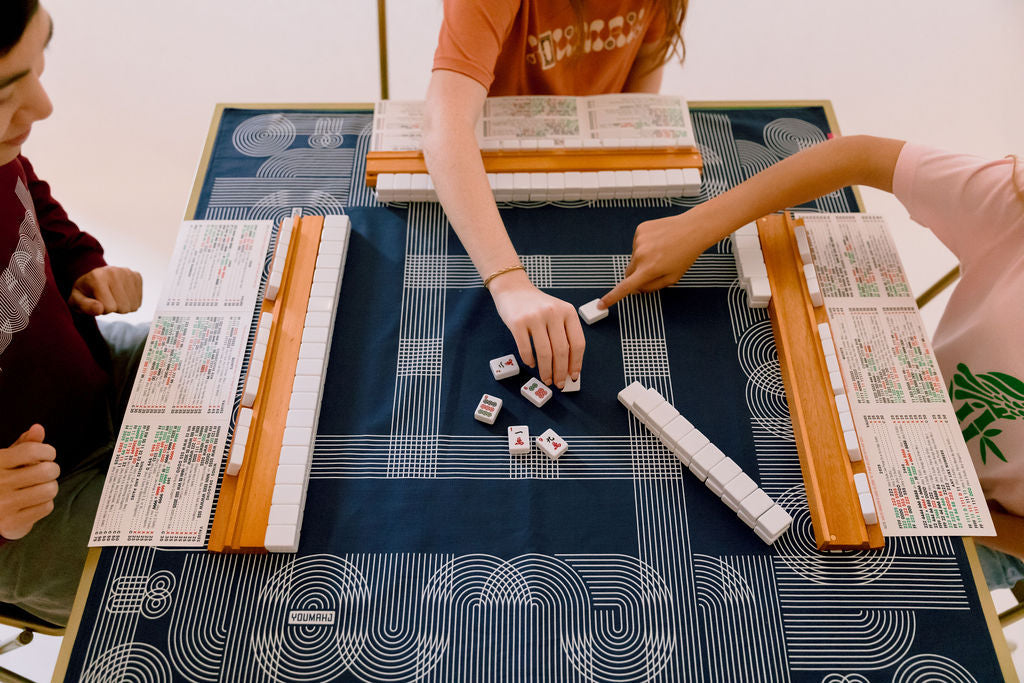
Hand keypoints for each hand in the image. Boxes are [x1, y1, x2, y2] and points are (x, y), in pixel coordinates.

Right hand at [0, 425, 59, 540]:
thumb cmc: (3, 479)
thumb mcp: (8, 459)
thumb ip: (25, 444)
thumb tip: (38, 428)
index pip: (32, 451)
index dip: (48, 451)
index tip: (48, 455)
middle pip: (46, 471)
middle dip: (52, 470)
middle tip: (46, 473)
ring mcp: (3, 504)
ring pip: (49, 490)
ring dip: (50, 487)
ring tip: (41, 487)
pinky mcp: (11, 522)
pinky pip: (47, 507)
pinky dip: (45, 503)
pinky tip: (34, 502)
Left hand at [69, 265, 142, 314]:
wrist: (95, 277)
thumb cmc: (85, 292)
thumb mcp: (76, 300)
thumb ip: (85, 306)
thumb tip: (99, 309)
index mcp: (97, 277)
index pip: (108, 307)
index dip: (101, 309)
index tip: (96, 301)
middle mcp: (114, 272)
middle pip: (123, 307)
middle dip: (113, 308)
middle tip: (105, 299)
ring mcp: (127, 273)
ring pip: (132, 306)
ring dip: (122, 306)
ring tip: (113, 297)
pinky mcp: (136, 276)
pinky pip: (138, 301)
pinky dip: (130, 302)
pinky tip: (122, 295)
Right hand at [488, 270, 584, 388]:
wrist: (513, 289)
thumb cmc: (537, 306)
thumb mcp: (557, 313)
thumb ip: (564, 334)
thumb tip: (568, 367)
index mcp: (568, 311)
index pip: (577, 343)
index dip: (576, 363)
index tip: (573, 376)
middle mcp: (553, 313)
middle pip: (561, 350)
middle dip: (561, 372)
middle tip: (558, 383)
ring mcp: (535, 317)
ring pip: (544, 352)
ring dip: (546, 371)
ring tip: (546, 379)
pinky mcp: (517, 322)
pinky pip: (525, 349)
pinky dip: (529, 361)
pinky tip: (531, 364)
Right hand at [600, 213, 712, 308]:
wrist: (693, 229)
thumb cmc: (686, 254)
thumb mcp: (673, 278)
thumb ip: (652, 286)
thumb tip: (636, 288)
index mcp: (649, 270)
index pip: (625, 287)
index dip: (611, 297)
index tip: (600, 304)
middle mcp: (641, 255)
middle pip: (629, 272)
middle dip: (637, 274)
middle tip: (653, 269)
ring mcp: (639, 241)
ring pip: (634, 258)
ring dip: (643, 258)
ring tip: (661, 251)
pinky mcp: (640, 230)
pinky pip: (637, 244)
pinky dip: (645, 245)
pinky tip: (658, 241)